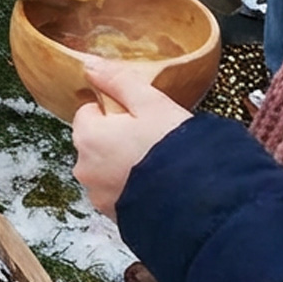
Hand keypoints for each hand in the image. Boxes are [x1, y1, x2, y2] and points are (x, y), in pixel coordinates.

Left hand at [71, 57, 191, 220]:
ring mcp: (97, 194)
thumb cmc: (174, 148)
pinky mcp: (112, 215)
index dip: (115, 110)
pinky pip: (116, 192)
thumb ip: (117, 81)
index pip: (88, 111)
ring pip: (104, 167)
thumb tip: (90, 65)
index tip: (139, 116)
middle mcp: (84, 167)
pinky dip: (130, 187)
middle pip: (94, 140)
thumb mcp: (150, 103)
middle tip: (151, 138)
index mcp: (88, 136)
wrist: (198, 202)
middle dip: (116, 137)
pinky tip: (154, 183)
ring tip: (155, 163)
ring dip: (122, 163)